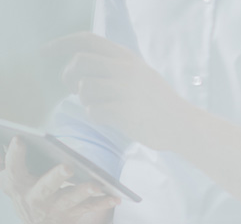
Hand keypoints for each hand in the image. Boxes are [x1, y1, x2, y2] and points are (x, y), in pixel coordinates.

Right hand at [0, 137, 117, 223]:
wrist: (36, 221)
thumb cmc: (28, 188)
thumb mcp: (16, 177)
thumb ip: (16, 160)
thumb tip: (19, 136)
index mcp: (19, 184)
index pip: (13, 169)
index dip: (15, 155)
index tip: (20, 139)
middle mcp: (35, 197)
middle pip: (45, 187)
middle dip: (56, 176)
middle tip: (68, 167)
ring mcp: (54, 207)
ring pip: (69, 199)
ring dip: (83, 192)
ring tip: (97, 185)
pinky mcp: (71, 214)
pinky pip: (89, 207)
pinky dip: (103, 202)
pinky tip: (116, 196)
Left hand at [48, 33, 192, 151]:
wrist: (179, 122)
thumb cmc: (155, 100)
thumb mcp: (139, 72)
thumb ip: (114, 64)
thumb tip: (79, 60)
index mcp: (127, 57)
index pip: (88, 40)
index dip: (62, 43)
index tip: (44, 51)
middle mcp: (125, 69)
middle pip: (79, 61)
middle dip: (68, 75)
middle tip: (71, 88)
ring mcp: (124, 90)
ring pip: (83, 88)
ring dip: (84, 99)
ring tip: (100, 104)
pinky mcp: (123, 111)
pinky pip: (92, 111)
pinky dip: (95, 115)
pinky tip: (110, 116)